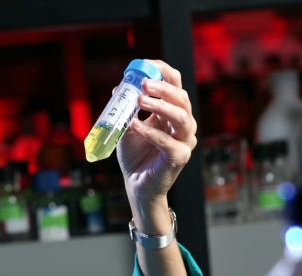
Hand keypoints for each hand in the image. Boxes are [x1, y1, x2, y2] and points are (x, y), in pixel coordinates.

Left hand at [117, 60, 196, 231]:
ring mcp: (185, 140)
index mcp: (172, 112)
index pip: (175, 84)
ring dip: (160, 106)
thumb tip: (117, 88)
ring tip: (139, 100)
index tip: (145, 65)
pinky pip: (166, 141)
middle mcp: (183, 124)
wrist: (136, 184)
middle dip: (162, 88)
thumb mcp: (128, 126)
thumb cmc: (135, 155)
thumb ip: (126, 108)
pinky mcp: (180, 157)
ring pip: (181, 117)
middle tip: (143, 83)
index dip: (163, 72)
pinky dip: (150, 132)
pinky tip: (134, 125)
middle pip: (181, 98)